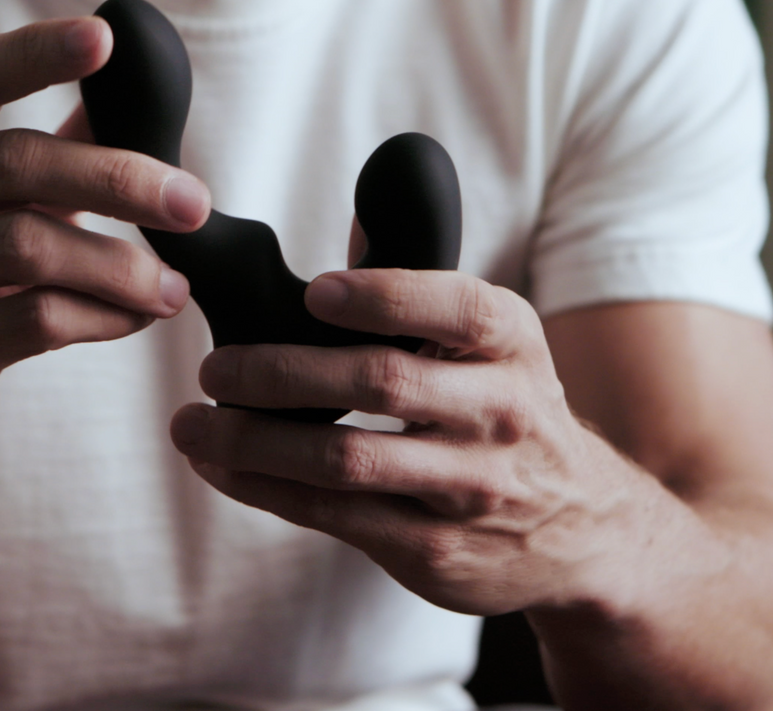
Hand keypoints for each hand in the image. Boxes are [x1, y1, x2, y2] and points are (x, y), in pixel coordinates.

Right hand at [0, 17, 211, 476]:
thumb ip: (54, 150)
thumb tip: (134, 88)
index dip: (35, 52)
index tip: (107, 38)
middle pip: (12, 163)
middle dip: (119, 178)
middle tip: (193, 203)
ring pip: (25, 247)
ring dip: (121, 266)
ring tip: (175, 285)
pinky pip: (30, 322)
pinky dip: (102, 318)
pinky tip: (137, 320)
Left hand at [169, 269, 664, 616]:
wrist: (581, 528)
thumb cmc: (506, 412)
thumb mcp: (496, 344)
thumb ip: (425, 291)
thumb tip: (357, 223)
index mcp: (511, 342)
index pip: (454, 307)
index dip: (382, 295)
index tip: (313, 291)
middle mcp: (500, 413)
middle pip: (382, 383)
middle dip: (282, 372)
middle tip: (213, 366)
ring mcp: (470, 488)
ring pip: (347, 460)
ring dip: (253, 441)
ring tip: (191, 424)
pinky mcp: (436, 549)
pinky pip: (335, 514)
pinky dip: (265, 489)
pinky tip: (221, 466)